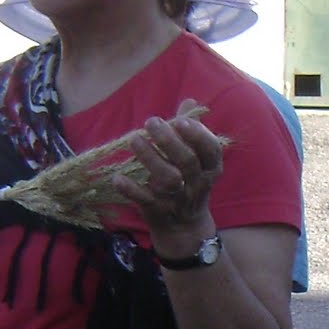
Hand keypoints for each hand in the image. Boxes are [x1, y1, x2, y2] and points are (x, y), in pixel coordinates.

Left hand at [110, 99, 225, 255]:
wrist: (184, 227)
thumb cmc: (188, 182)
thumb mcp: (196, 159)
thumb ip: (191, 131)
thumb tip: (190, 102)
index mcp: (210, 168)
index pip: (211, 150)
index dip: (198, 135)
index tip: (181, 121)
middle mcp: (197, 184)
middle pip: (188, 161)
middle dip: (170, 141)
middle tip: (151, 122)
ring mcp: (178, 199)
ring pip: (169, 179)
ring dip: (151, 158)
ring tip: (135, 139)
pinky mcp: (159, 211)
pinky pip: (145, 200)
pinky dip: (131, 190)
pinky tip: (117, 178)